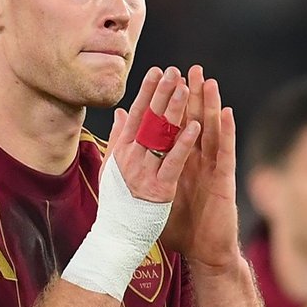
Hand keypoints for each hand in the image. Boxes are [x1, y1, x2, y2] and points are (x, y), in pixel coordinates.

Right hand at [106, 67, 199, 202]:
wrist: (117, 234)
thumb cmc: (116, 201)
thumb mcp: (111, 167)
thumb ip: (117, 138)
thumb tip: (119, 112)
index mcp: (120, 151)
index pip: (135, 115)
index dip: (146, 92)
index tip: (157, 71)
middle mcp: (131, 158)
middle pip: (149, 119)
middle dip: (162, 94)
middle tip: (174, 72)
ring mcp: (144, 172)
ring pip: (161, 136)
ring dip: (174, 111)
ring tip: (185, 89)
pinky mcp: (160, 187)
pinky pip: (173, 161)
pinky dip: (184, 142)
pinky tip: (196, 126)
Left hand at [153, 65, 241, 268]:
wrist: (203, 253)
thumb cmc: (180, 225)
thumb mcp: (156, 193)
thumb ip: (145, 169)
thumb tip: (129, 154)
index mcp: (180, 162)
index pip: (173, 127)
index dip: (169, 103)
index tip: (163, 78)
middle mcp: (198, 161)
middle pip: (194, 122)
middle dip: (191, 95)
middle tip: (189, 69)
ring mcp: (212, 169)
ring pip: (211, 131)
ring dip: (210, 105)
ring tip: (208, 81)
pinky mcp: (223, 181)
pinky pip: (225, 153)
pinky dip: (227, 132)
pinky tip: (227, 113)